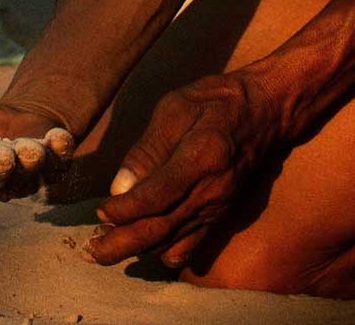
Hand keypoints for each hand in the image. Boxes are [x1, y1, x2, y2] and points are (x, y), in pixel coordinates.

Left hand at [89, 71, 277, 270]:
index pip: (157, 196)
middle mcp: (211, 192)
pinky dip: (167, 252)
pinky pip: (193, 244)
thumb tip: (120, 186)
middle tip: (91, 252)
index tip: (100, 213)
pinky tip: (146, 253)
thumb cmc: (211, 102)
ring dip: (138, 249)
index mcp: (199, 159)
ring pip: (173, 241)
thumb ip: (148, 149)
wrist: (263, 114)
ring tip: (105, 250)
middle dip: (123, 243)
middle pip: (162, 229)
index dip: (126, 210)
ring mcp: (218, 208)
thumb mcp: (174, 108)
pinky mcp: (221, 215)